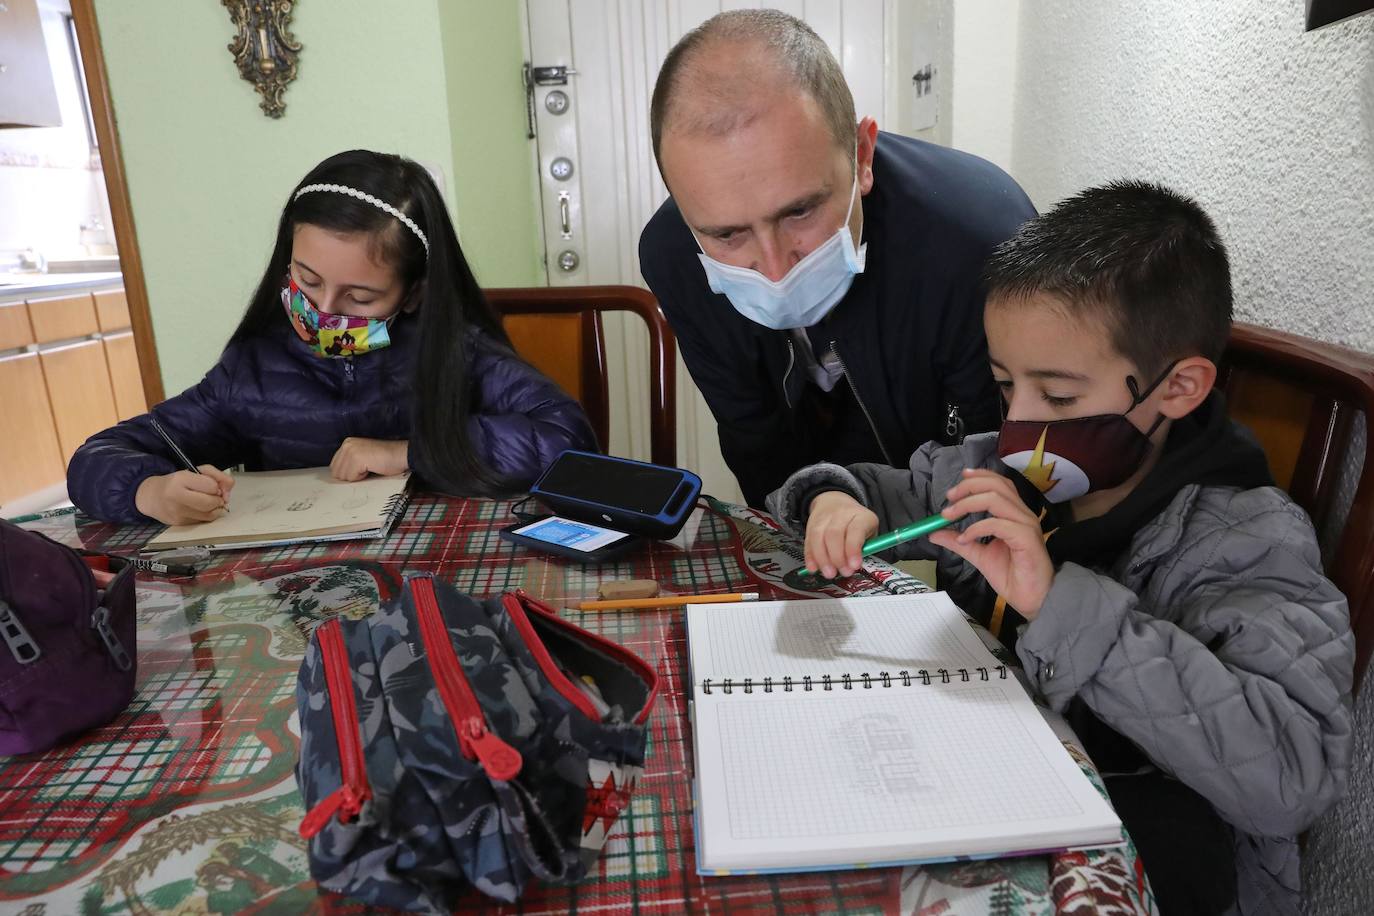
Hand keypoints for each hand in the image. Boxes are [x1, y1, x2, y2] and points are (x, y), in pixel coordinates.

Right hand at [134, 466, 234, 524]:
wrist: (151, 496)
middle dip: (218, 499)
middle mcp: (176, 496)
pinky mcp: (179, 523)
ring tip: (209, 502)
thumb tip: (228, 491)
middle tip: (214, 496)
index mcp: (180, 479)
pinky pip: (203, 521)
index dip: (217, 486)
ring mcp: (177, 512)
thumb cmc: (175, 482)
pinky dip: (207, 515)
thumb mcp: (195, 471)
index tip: (213, 485)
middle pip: (211, 502)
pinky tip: (200, 509)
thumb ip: (217, 476)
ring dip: (215, 508)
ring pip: (209, 514)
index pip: (211, 486)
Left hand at [329, 438, 408, 480]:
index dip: (348, 473)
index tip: (361, 469)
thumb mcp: (363, 457)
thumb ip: (349, 462)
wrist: (401, 455)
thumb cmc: (386, 458)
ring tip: (370, 467)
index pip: (334, 466)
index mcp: (347, 443)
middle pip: (336, 472)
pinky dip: (362, 477)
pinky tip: (372, 468)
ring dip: (357, 477)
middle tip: (367, 468)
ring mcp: (351, 451)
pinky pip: (352, 478)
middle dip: (351, 475)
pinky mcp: (356, 459)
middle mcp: (346, 445)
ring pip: (344, 476)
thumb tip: (338, 476)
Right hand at [804, 491, 878, 578]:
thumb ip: (865, 548)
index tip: (854, 565)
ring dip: (823, 559)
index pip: (856, 530)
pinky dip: (810, 557)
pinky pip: (808, 541)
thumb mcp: (869, 532)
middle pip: (834, 534)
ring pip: (818, 537)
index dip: (853, 549)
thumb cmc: (856, 523)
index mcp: (860, 515)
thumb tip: (854, 565)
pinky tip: (814, 567)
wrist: (835, 502)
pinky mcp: (811, 525)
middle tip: (843, 572)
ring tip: (829, 573)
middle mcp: (841, 514)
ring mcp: (824, 518)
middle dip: (837, 557)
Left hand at [927, 469, 1053, 618]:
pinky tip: (964, 538)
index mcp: (1014, 513)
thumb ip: (958, 542)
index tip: (958, 482)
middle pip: (996, 485)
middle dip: (969, 487)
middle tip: (949, 498)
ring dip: (968, 504)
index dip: (979, 476)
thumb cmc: (1011, 575)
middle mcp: (1022, 514)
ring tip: (949, 515)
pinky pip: (997, 524)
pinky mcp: (1026, 538)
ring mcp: (1026, 524)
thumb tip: (934, 533)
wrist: (1029, 598)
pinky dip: (976, 528)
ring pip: (996, 499)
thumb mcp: (978, 555)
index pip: (999, 483)